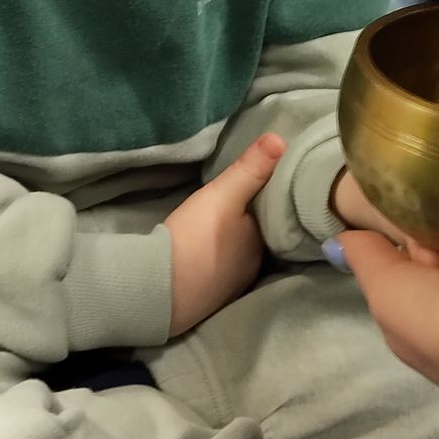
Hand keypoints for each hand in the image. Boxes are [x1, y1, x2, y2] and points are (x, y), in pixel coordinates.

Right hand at [164, 133, 283, 335]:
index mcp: (261, 242)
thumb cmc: (194, 238)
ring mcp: (230, 286)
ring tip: (219, 225)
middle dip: (248, 223)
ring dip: (230, 244)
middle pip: (254, 237)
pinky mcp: (208, 299)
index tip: (258, 184)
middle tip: (235, 201)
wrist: (158, 288)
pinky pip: (217, 274)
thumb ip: (249, 169)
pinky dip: (214, 262)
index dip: (265, 200)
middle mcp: (252, 267)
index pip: (271, 216)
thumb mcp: (222, 195)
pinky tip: (204, 253)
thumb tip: (280, 140)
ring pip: (235, 256)